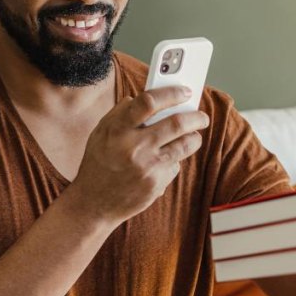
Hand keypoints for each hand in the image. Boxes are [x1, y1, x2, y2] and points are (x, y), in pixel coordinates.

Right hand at [69, 86, 209, 224]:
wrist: (93, 204)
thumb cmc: (98, 164)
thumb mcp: (100, 133)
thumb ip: (120, 113)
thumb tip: (141, 97)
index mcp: (118, 130)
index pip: (149, 102)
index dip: (171, 93)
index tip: (184, 92)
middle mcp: (134, 147)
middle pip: (177, 123)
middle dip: (196, 117)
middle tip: (202, 116)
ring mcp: (147, 167)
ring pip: (185, 145)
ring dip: (194, 138)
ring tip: (193, 135)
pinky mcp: (156, 184)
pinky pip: (175, 165)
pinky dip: (173, 161)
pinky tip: (162, 162)